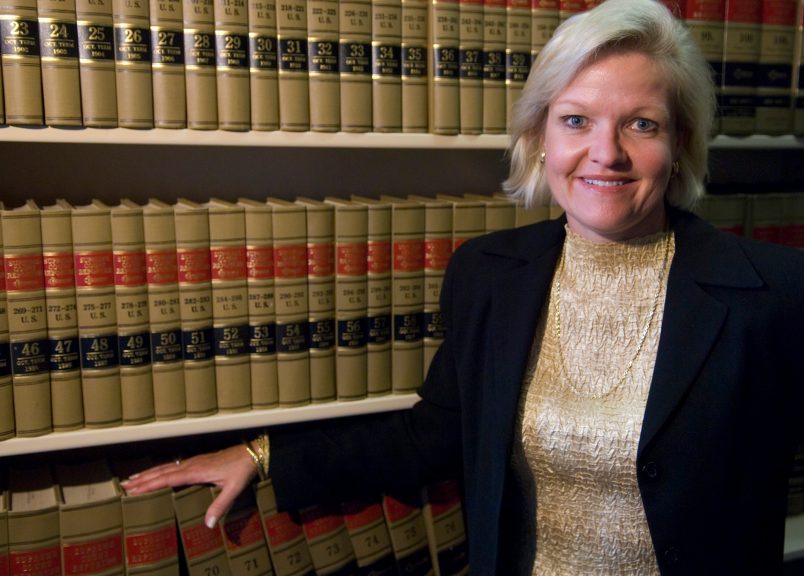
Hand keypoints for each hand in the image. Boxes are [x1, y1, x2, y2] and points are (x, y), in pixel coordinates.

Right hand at [121, 443, 257, 528]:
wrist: (252, 452)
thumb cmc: (242, 470)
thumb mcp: (233, 489)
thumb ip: (220, 506)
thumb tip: (207, 524)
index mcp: (196, 471)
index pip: (168, 478)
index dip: (150, 485)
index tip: (133, 490)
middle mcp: (192, 464)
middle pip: (162, 471)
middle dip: (143, 479)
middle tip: (124, 485)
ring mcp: (195, 461)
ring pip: (167, 467)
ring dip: (149, 473)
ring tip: (133, 478)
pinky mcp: (199, 461)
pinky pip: (174, 465)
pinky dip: (161, 470)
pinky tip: (158, 472)